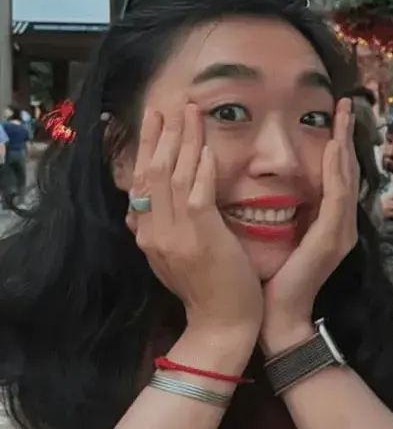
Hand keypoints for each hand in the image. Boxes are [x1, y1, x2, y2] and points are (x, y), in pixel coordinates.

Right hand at [127, 104, 262, 339]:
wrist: (222, 325)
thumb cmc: (207, 290)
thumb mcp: (171, 260)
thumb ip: (157, 233)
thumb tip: (135, 215)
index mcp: (147, 236)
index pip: (140, 183)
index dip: (146, 148)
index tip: (153, 120)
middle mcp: (154, 232)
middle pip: (152, 172)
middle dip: (160, 134)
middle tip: (168, 103)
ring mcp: (176, 234)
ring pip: (173, 176)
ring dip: (183, 139)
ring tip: (190, 110)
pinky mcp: (202, 236)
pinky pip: (198, 192)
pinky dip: (201, 167)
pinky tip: (207, 146)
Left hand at [262, 100, 357, 347]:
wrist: (274, 316)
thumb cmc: (269, 280)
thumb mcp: (275, 236)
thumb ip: (281, 211)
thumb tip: (263, 183)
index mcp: (326, 221)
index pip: (334, 174)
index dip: (336, 143)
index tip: (332, 115)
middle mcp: (340, 223)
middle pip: (346, 169)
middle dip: (346, 134)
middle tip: (346, 103)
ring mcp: (340, 230)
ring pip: (346, 176)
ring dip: (345, 142)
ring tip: (344, 115)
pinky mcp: (332, 237)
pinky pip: (336, 196)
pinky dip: (336, 170)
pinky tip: (334, 148)